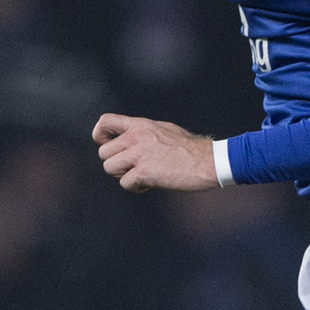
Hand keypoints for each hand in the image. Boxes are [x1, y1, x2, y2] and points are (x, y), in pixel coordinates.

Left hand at [92, 113, 218, 192]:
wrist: (209, 161)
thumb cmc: (191, 149)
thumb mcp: (165, 130)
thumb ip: (144, 133)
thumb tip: (128, 140)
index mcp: (142, 125)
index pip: (105, 122)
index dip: (100, 136)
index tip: (109, 145)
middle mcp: (137, 137)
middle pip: (103, 153)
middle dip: (116, 163)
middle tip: (134, 167)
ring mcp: (139, 154)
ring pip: (110, 168)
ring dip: (124, 175)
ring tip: (144, 174)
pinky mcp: (143, 171)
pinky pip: (125, 183)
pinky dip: (137, 187)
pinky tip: (152, 183)